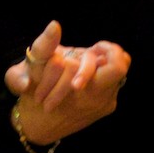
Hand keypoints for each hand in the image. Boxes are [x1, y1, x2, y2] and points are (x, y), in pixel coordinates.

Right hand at [4, 19, 130, 143]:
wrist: (38, 126)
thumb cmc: (33, 96)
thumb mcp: (33, 69)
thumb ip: (44, 45)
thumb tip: (55, 25)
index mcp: (85, 91)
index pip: (117, 66)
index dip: (109, 50)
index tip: (93, 47)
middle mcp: (100, 99)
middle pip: (120, 67)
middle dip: (107, 55)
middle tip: (90, 53)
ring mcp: (105, 105)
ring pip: (117, 75)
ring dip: (102, 67)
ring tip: (82, 66)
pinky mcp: (105, 108)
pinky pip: (112, 85)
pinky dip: (100, 77)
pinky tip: (82, 78)